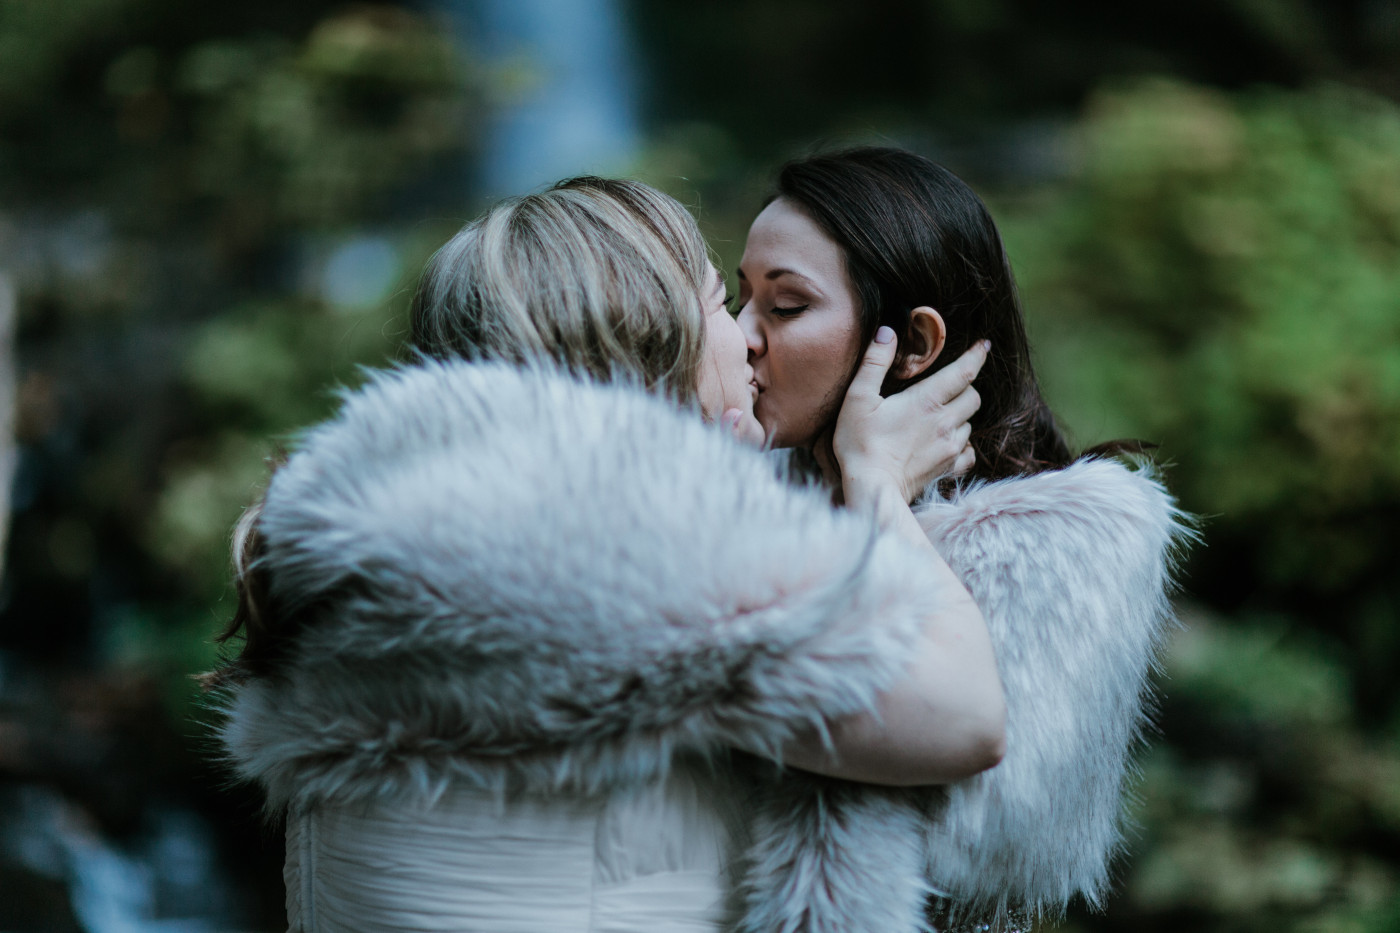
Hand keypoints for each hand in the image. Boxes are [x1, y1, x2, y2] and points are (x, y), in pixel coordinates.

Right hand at [832, 328, 988, 503]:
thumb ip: (874, 362)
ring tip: (940, 415)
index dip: (977, 355)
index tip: (983, 345)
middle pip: (973, 396)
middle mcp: (946, 421)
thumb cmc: (860, 442)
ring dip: (960, 415)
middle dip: (965, 387)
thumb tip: (888, 332)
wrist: (872, 488)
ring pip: (970, 422)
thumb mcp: (858, 398)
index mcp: (927, 400)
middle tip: (949, 385)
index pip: (964, 371)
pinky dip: (963, 444)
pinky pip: (969, 452)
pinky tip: (947, 443)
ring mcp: (950, 447)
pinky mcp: (948, 468)